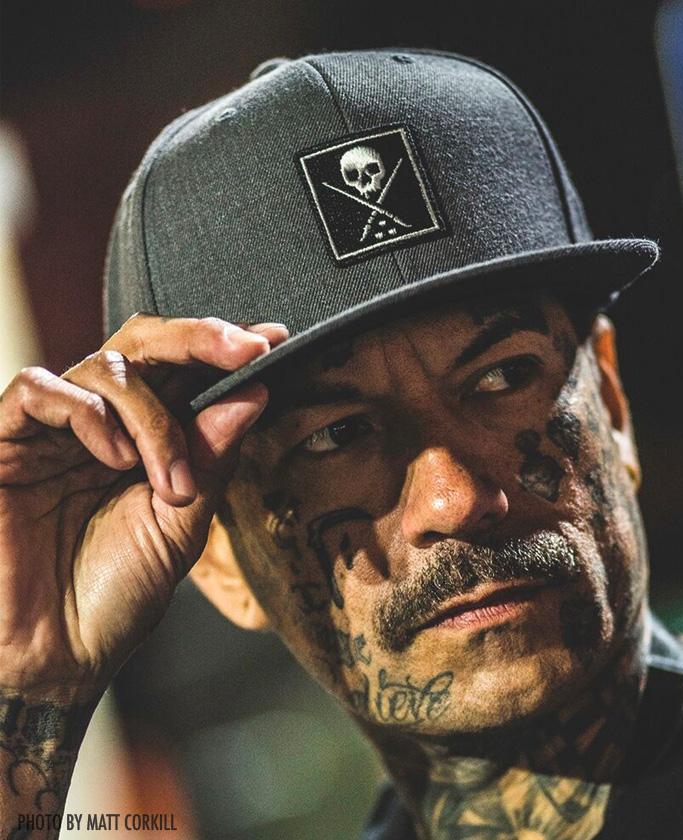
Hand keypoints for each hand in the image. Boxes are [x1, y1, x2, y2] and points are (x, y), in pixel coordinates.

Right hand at [0, 314, 285, 697]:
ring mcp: (55, 431)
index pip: (185, 371)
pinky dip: (86, 413)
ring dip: (153, 416)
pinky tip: (113, 457)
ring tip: (171, 481)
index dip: (225, 348)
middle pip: (145, 343)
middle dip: (200, 339)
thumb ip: (212, 458)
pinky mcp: (6, 444)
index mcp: (150, 438)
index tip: (275, 340)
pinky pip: (38, 391)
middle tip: (246, 349)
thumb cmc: (119, 591)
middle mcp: (106, 424)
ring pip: (105, 366)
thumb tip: (254, 392)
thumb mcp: (183, 524)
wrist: (56, 656)